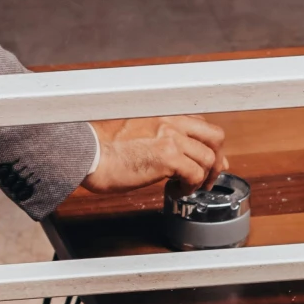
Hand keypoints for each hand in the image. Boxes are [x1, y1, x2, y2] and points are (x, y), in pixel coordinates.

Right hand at [85, 116, 229, 194]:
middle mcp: (171, 120)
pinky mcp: (166, 156)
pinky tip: (176, 191)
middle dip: (216, 159)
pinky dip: (190, 187)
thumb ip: (158, 137)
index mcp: (163, 113)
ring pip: (209, 158)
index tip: (206, 161)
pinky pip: (195, 174)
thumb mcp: (134, 132)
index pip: (200, 125)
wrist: (87, 154)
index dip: (207, 145)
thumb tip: (178, 153)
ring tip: (187, 187)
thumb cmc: (102, 146)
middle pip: (215, 137)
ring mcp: (171, 137)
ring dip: (203, 177)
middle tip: (206, 177)